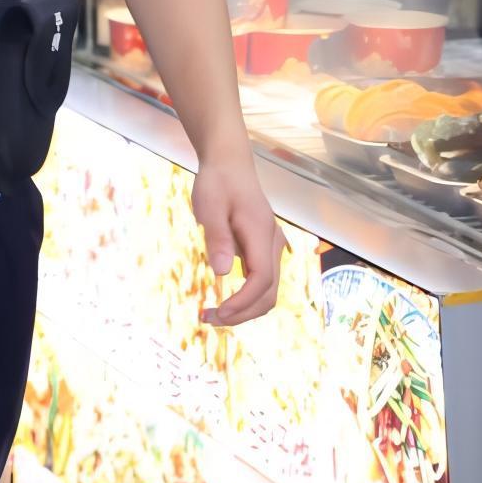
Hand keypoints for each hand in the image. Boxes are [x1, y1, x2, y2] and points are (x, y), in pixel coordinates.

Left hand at [191, 155, 282, 325]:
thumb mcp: (210, 206)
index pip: (260, 281)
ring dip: (245, 308)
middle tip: (208, 319)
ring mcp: (271, 247)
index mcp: (262, 234)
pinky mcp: (264, 248)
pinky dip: (246, 297)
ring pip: (268, 290)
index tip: (218, 312)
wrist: (230, 163)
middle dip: (242, 313)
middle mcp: (273, 244)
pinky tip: (225, 300)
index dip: (242, 302)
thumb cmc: (218, 182)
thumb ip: (217, 238)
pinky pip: (261, 281)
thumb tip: (220, 272)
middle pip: (268, 293)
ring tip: (213, 313)